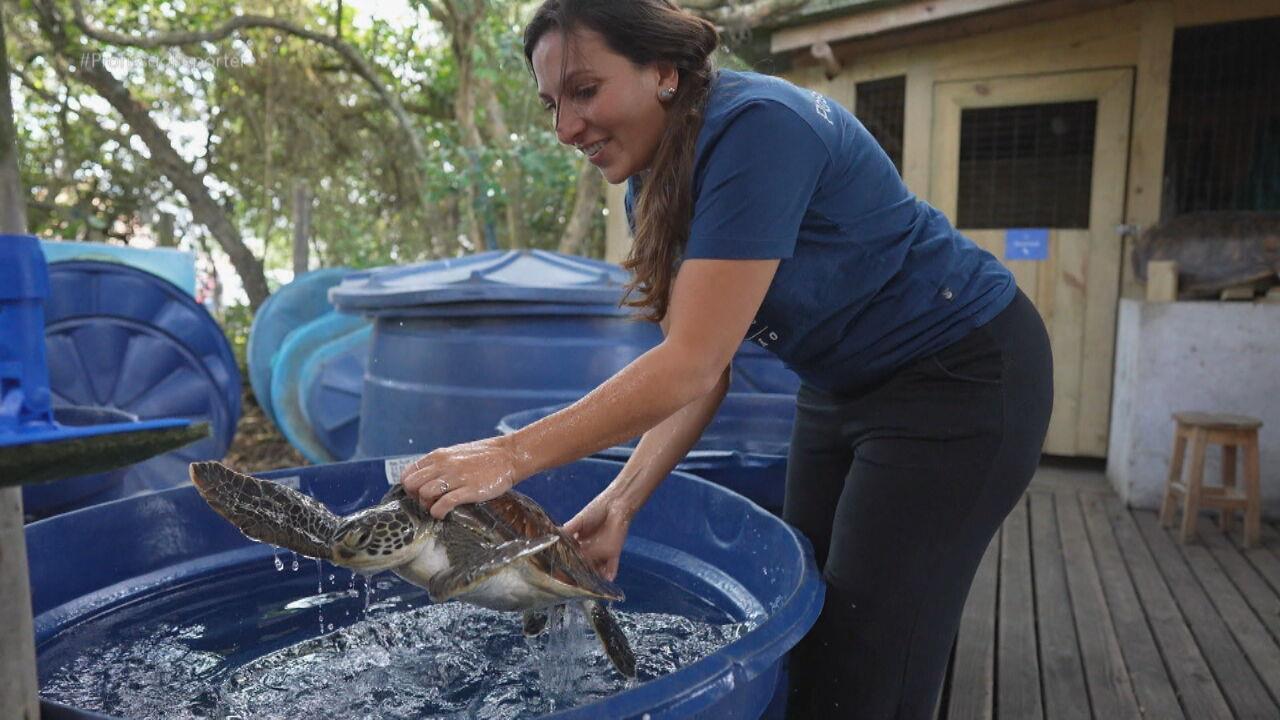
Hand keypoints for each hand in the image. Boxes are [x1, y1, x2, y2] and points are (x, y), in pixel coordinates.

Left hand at [401, 436, 522, 518]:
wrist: (508, 456)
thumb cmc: (483, 457)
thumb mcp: (455, 455)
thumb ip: (438, 465)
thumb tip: (423, 481)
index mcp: (438, 456)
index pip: (408, 473)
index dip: (410, 488)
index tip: (418, 494)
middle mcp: (443, 465)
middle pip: (412, 485)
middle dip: (415, 498)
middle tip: (427, 503)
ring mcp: (456, 477)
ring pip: (425, 494)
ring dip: (427, 506)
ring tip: (437, 509)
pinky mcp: (469, 490)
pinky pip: (444, 504)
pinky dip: (438, 513)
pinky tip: (444, 515)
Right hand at [563, 492, 633, 581]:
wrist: (615, 505)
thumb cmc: (595, 511)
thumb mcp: (577, 522)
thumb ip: (566, 532)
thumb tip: (551, 540)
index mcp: (579, 544)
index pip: (571, 558)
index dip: (565, 565)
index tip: (557, 573)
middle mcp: (590, 552)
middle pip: (583, 567)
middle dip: (577, 576)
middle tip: (571, 583)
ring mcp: (602, 554)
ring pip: (596, 571)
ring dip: (592, 578)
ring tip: (586, 585)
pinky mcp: (614, 554)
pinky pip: (612, 568)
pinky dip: (609, 575)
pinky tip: (605, 581)